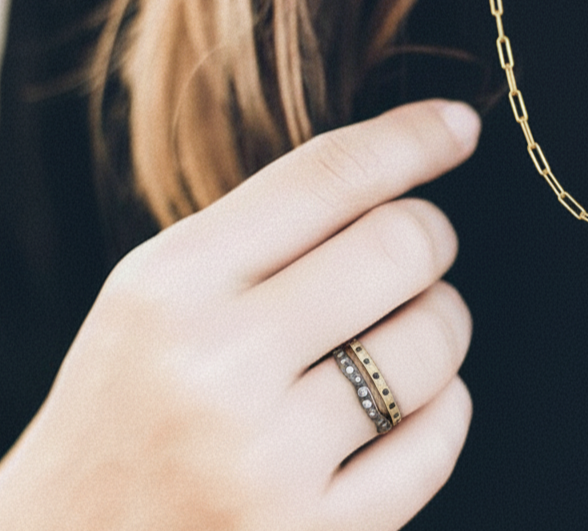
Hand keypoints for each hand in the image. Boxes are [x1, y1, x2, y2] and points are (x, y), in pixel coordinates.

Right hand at [0, 100, 479, 530]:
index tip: (458, 124)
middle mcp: (218, 368)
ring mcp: (269, 463)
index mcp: (172, 284)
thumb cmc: (128, 401)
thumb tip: (404, 161)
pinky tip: (394, 409)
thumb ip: (268, 228)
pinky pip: (441, 436)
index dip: (413, 138)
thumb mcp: (161, 292)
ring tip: (393, 335)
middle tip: (415, 250)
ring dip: (438, 322)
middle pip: (402, 246)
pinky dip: (440, 406)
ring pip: (435, 338)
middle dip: (430, 236)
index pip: (328, 175)